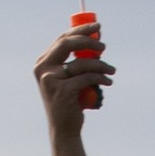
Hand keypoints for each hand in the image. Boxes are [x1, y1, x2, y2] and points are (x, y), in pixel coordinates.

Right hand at [34, 15, 110, 132]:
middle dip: (89, 41)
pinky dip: (101, 78)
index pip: (62, 39)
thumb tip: (96, 38)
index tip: (97, 27)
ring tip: (112, 70)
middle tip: (104, 46)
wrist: (64, 128)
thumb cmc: (70, 100)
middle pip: (67, 44)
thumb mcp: (69, 77)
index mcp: (43, 62)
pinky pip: (87, 77)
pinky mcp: (62, 91)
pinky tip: (108, 82)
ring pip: (82, 63)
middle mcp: (42, 69)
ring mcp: (51, 80)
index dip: (80, 30)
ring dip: (101, 65)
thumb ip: (76, 60)